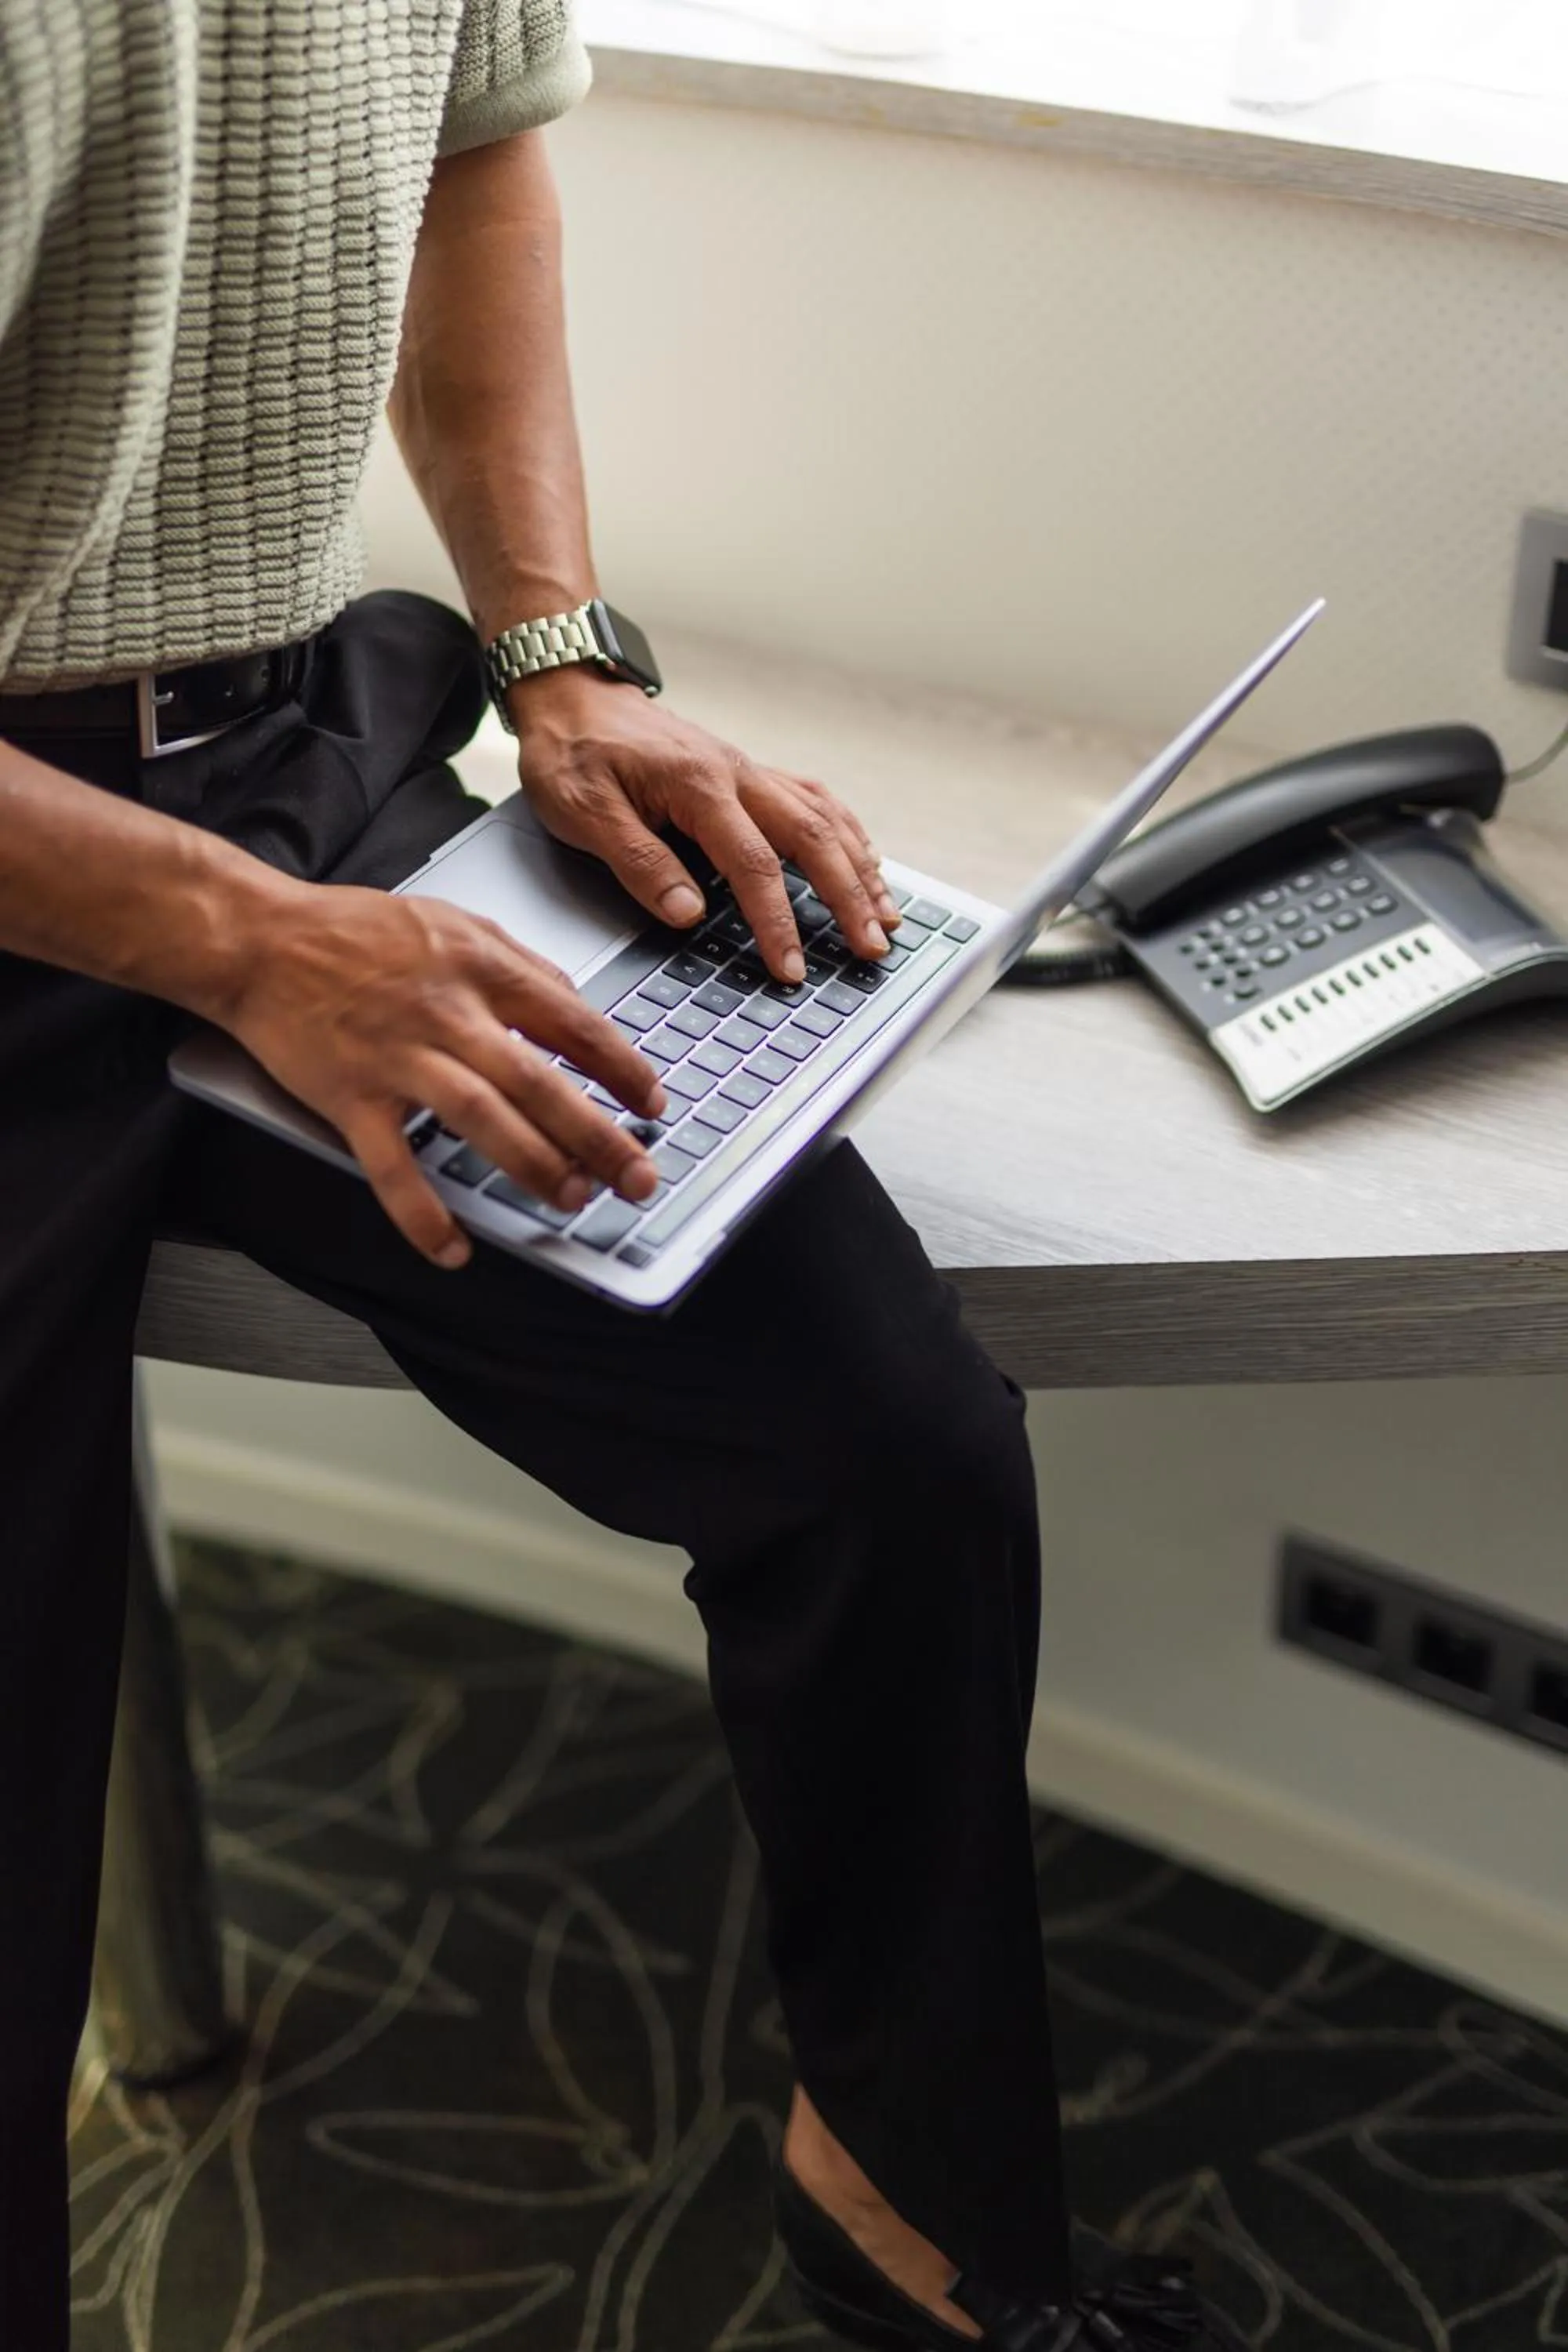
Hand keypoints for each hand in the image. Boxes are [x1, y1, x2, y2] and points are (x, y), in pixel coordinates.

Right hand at [221, 878, 668, 1268]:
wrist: (259, 939)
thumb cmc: (352, 930)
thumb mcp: (454, 921)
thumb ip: (519, 962)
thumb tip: (575, 1004)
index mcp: (481, 969)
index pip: (573, 1024)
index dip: (623, 1069)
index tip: (654, 1104)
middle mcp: (448, 1014)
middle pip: (540, 1080)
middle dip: (599, 1134)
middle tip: (638, 1176)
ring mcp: (398, 1058)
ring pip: (481, 1118)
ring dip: (532, 1165)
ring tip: (572, 1199)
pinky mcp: (350, 1097)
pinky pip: (392, 1166)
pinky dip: (422, 1213)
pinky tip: (453, 1249)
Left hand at [511, 669, 903, 981]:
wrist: (572, 692)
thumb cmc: (572, 750)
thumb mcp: (583, 811)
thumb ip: (638, 862)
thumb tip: (688, 914)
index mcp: (697, 785)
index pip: (753, 865)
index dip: (777, 922)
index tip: (791, 968)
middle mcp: (736, 774)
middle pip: (812, 838)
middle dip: (848, 897)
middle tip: (871, 946)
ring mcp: (747, 771)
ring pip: (823, 818)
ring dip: (860, 867)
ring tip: (885, 913)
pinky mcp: (746, 773)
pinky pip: (813, 800)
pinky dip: (846, 832)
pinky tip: (865, 859)